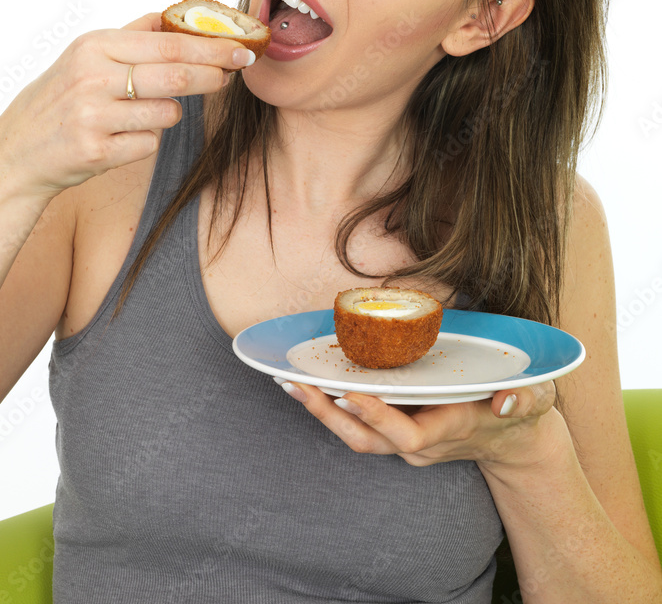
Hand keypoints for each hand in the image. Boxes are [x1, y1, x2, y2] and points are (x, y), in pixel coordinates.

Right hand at [0, 12, 255, 198]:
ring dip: (171, 113)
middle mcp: (92, 77)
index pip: (169, 43)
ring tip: (143, 112)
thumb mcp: (85, 55)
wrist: (17, 152)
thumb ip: (131, 35)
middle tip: (234, 73)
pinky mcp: (97, 151)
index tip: (242, 49)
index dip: (212, 47)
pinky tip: (120, 136)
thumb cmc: (59, 99)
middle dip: (213, 75)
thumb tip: (174, 14)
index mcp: (94, 46)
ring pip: (168, 113)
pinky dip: (146, 139)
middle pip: (176, 75)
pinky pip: (149, 143)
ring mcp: (93, 116)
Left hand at [276, 378, 558, 470]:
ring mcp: (405, 440)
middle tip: (296, 384)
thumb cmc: (521, 411)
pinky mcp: (397, 430)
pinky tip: (307, 382)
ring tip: (289, 382)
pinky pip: (357, 424)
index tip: (348, 392)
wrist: (514, 438)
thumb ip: (526, 398)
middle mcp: (420, 442)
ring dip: (321, 411)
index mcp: (448, 429)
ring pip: (355, 435)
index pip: (405, 434)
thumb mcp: (535, 398)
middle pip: (365, 439)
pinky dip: (330, 405)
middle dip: (329, 414)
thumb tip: (507, 399)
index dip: (376, 416)